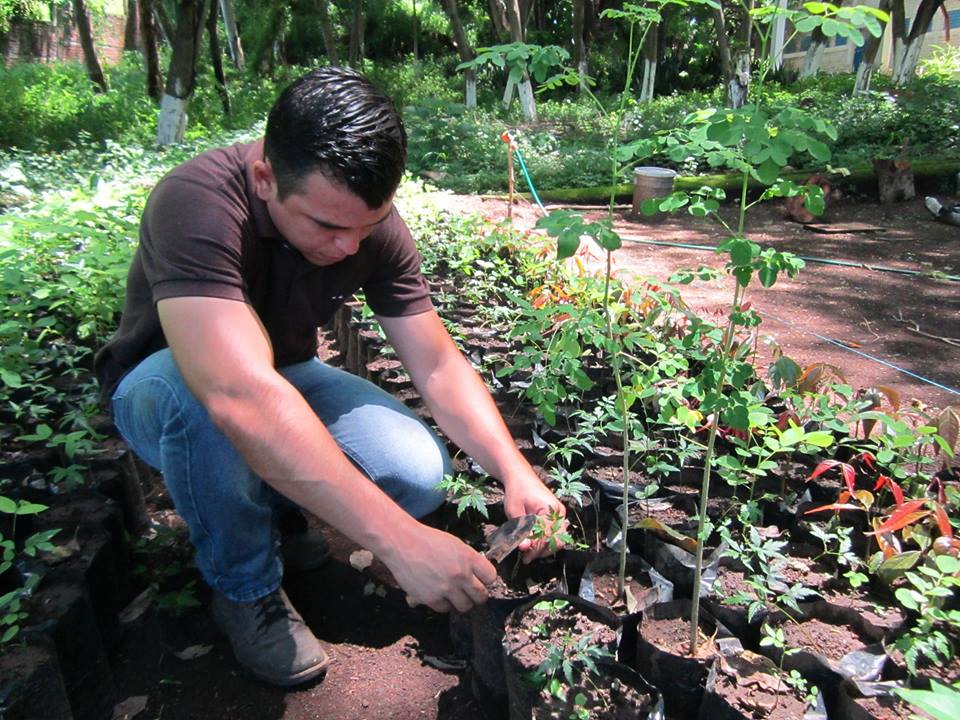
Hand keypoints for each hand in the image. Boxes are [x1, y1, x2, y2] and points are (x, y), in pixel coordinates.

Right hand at [382, 524, 496, 612]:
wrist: (403, 543)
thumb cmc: (428, 541)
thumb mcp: (455, 544)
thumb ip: (469, 560)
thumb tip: (478, 575)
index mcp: (469, 558)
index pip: (491, 578)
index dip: (487, 580)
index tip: (482, 581)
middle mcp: (460, 575)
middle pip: (481, 596)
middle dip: (478, 595)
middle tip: (471, 592)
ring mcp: (446, 588)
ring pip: (465, 607)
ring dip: (461, 601)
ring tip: (454, 593)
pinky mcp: (431, 598)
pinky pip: (445, 609)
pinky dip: (443, 603)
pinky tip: (438, 593)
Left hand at [502, 469, 566, 563]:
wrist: (520, 477)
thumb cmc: (516, 491)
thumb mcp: (514, 511)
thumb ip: (521, 530)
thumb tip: (525, 547)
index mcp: (550, 509)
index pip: (546, 536)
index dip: (536, 548)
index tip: (524, 555)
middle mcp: (559, 513)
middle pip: (556, 540)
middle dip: (542, 551)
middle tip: (527, 557)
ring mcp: (560, 515)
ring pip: (558, 539)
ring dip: (545, 548)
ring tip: (530, 552)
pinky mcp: (557, 517)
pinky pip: (556, 534)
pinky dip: (546, 541)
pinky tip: (534, 544)